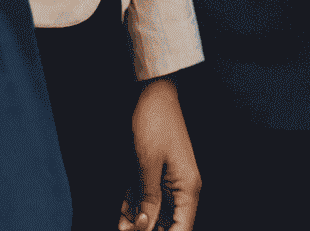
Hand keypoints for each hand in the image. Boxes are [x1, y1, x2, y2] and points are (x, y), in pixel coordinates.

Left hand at [119, 76, 200, 230]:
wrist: (152, 93)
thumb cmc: (156, 123)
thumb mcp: (149, 163)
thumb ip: (149, 199)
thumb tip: (145, 228)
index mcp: (187, 187)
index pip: (182, 229)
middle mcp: (181, 189)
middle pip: (167, 225)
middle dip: (146, 230)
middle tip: (128, 229)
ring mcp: (168, 183)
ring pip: (153, 216)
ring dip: (136, 221)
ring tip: (122, 222)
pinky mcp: (156, 177)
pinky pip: (145, 202)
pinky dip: (132, 208)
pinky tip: (122, 212)